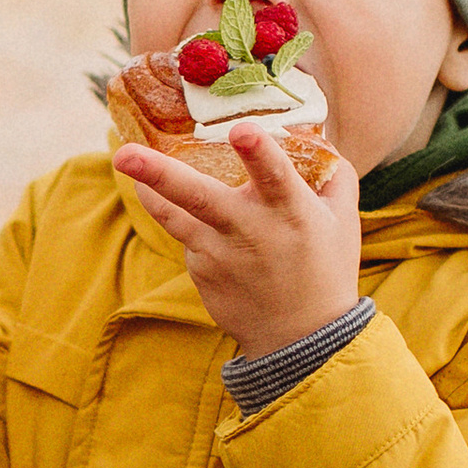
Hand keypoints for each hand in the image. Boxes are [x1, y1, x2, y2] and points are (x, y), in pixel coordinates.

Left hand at [110, 129, 362, 361]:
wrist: (301, 338)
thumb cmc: (326, 269)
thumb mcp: (343, 220)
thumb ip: (332, 175)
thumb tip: (314, 135)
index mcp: (292, 213)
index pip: (275, 176)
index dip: (258, 152)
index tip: (241, 129)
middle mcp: (251, 231)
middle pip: (199, 197)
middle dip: (160, 173)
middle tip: (125, 153)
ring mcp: (220, 254)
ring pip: (177, 217)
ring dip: (150, 190)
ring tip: (125, 163)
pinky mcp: (202, 272)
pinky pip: (189, 234)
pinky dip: (189, 218)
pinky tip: (197, 212)